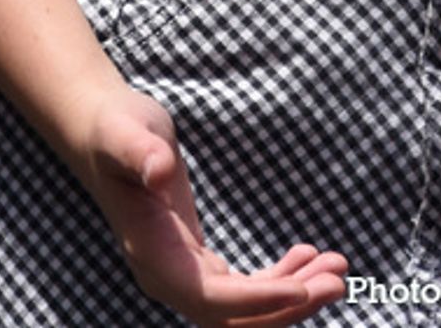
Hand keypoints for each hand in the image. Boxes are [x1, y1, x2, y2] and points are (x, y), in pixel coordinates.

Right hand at [72, 82, 347, 326]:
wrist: (102, 134)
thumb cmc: (115, 131)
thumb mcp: (125, 133)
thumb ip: (141, 153)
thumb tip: (160, 171)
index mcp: (152, 256)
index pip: (210, 298)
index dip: (257, 299)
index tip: (301, 289)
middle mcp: (167, 278)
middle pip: (234, 316)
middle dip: (288, 305)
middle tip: (338, 279)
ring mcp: (183, 275)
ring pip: (244, 309)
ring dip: (292, 294)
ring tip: (336, 266)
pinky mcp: (197, 263)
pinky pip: (243, 289)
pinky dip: (279, 279)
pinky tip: (305, 255)